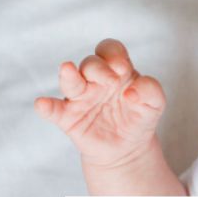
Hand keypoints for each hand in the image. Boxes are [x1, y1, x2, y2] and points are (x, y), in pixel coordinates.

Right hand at [34, 38, 165, 168]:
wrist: (129, 147)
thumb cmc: (139, 116)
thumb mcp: (155, 103)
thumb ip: (151, 90)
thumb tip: (131, 92)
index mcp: (116, 70)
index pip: (110, 50)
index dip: (114, 54)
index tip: (123, 68)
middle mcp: (94, 80)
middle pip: (90, 63)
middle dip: (99, 68)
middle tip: (111, 80)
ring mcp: (80, 98)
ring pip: (70, 81)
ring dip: (69, 75)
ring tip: (68, 68)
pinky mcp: (68, 117)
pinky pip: (53, 110)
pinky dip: (46, 106)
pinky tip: (42, 104)